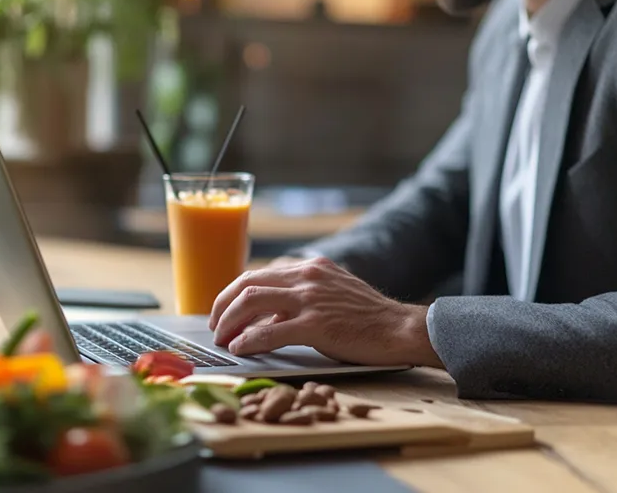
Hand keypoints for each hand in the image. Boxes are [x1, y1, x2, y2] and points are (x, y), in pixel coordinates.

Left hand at [208, 257, 441, 367]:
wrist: (401, 329)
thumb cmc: (368, 318)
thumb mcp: (331, 294)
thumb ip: (300, 300)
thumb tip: (267, 319)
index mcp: (310, 267)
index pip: (259, 274)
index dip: (233, 293)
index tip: (222, 310)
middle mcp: (307, 276)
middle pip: (247, 284)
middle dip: (222, 306)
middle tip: (214, 326)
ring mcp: (311, 299)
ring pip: (252, 302)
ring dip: (229, 322)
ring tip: (222, 339)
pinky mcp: (317, 324)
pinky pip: (271, 332)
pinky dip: (249, 340)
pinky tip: (240, 349)